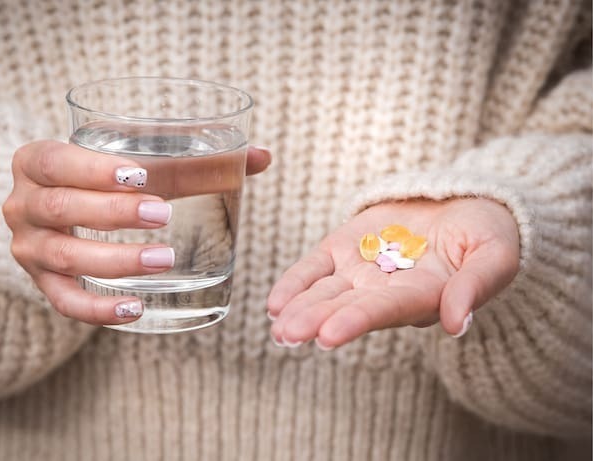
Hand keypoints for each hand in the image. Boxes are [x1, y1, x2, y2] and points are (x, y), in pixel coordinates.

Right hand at [3, 140, 269, 324]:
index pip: (55, 161)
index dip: (92, 169)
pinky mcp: (41, 284)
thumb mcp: (132, 159)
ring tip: (165, 259)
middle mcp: (21, 204)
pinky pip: (64, 302)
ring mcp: (27, 248)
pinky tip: (136, 308)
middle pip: (60, 208)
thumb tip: (262, 157)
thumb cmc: (100, 177)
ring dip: (114, 260)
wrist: (51, 206)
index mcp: (36, 162)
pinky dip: (98, 308)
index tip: (140, 175)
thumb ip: (194, 157)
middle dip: (112, 213)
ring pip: (64, 257)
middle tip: (164, 215)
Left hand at [267, 198, 519, 348]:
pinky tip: (274, 303)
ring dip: (299, 308)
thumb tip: (456, 325)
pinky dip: (295, 283)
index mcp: (420, 297)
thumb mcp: (494, 256)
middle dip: (315, 320)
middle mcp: (384, 291)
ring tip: (276, 323)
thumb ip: (475, 286)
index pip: (382, 311)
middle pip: (345, 307)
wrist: (464, 205)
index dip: (354, 321)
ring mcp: (361, 270)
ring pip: (324, 292)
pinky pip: (314, 267)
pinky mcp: (345, 247)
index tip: (327, 335)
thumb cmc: (487, 235)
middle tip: (287, 335)